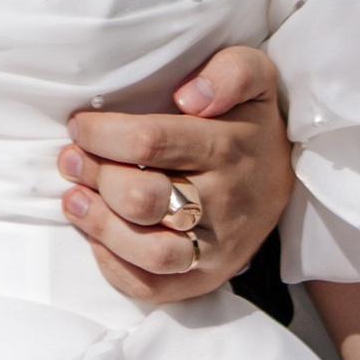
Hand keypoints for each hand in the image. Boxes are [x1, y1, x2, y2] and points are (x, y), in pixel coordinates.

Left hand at [59, 44, 290, 308]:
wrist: (287, 176)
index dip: (102, 135)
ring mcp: (218, 247)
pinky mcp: (207, 277)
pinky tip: (99, 237)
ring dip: (100, 226)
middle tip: (72, 159)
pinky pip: (154, 288)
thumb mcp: (253, 75)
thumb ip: (229, 71)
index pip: (150, 142)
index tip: (80, 126)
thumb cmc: (249, 121)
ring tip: (74, 199)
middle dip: (95, 176)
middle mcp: (226, 202)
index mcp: (229, 146)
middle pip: (143, 199)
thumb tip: (191, 96)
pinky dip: (116, 267)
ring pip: (151, 253)